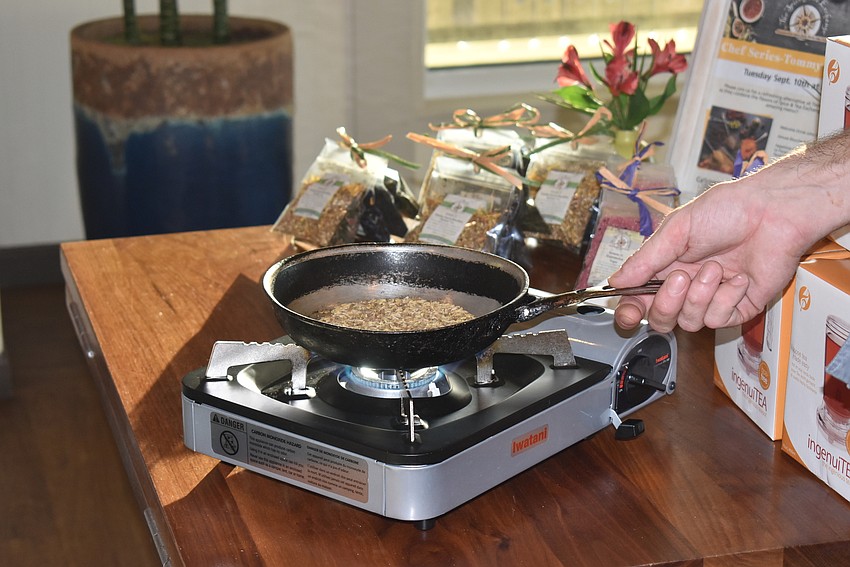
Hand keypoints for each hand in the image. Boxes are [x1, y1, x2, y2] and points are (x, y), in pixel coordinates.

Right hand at [607, 179, 811, 332]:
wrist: (773, 213)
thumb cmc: (727, 211)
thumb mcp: (676, 230)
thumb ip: (645, 260)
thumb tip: (616, 281)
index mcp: (666, 266)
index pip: (639, 299)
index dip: (630, 311)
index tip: (628, 315)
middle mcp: (687, 286)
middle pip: (661, 319)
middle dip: (666, 304)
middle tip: (679, 277)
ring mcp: (712, 299)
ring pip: (689, 322)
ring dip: (700, 295)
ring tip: (716, 268)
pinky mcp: (738, 308)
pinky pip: (719, 320)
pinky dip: (726, 299)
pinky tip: (738, 278)